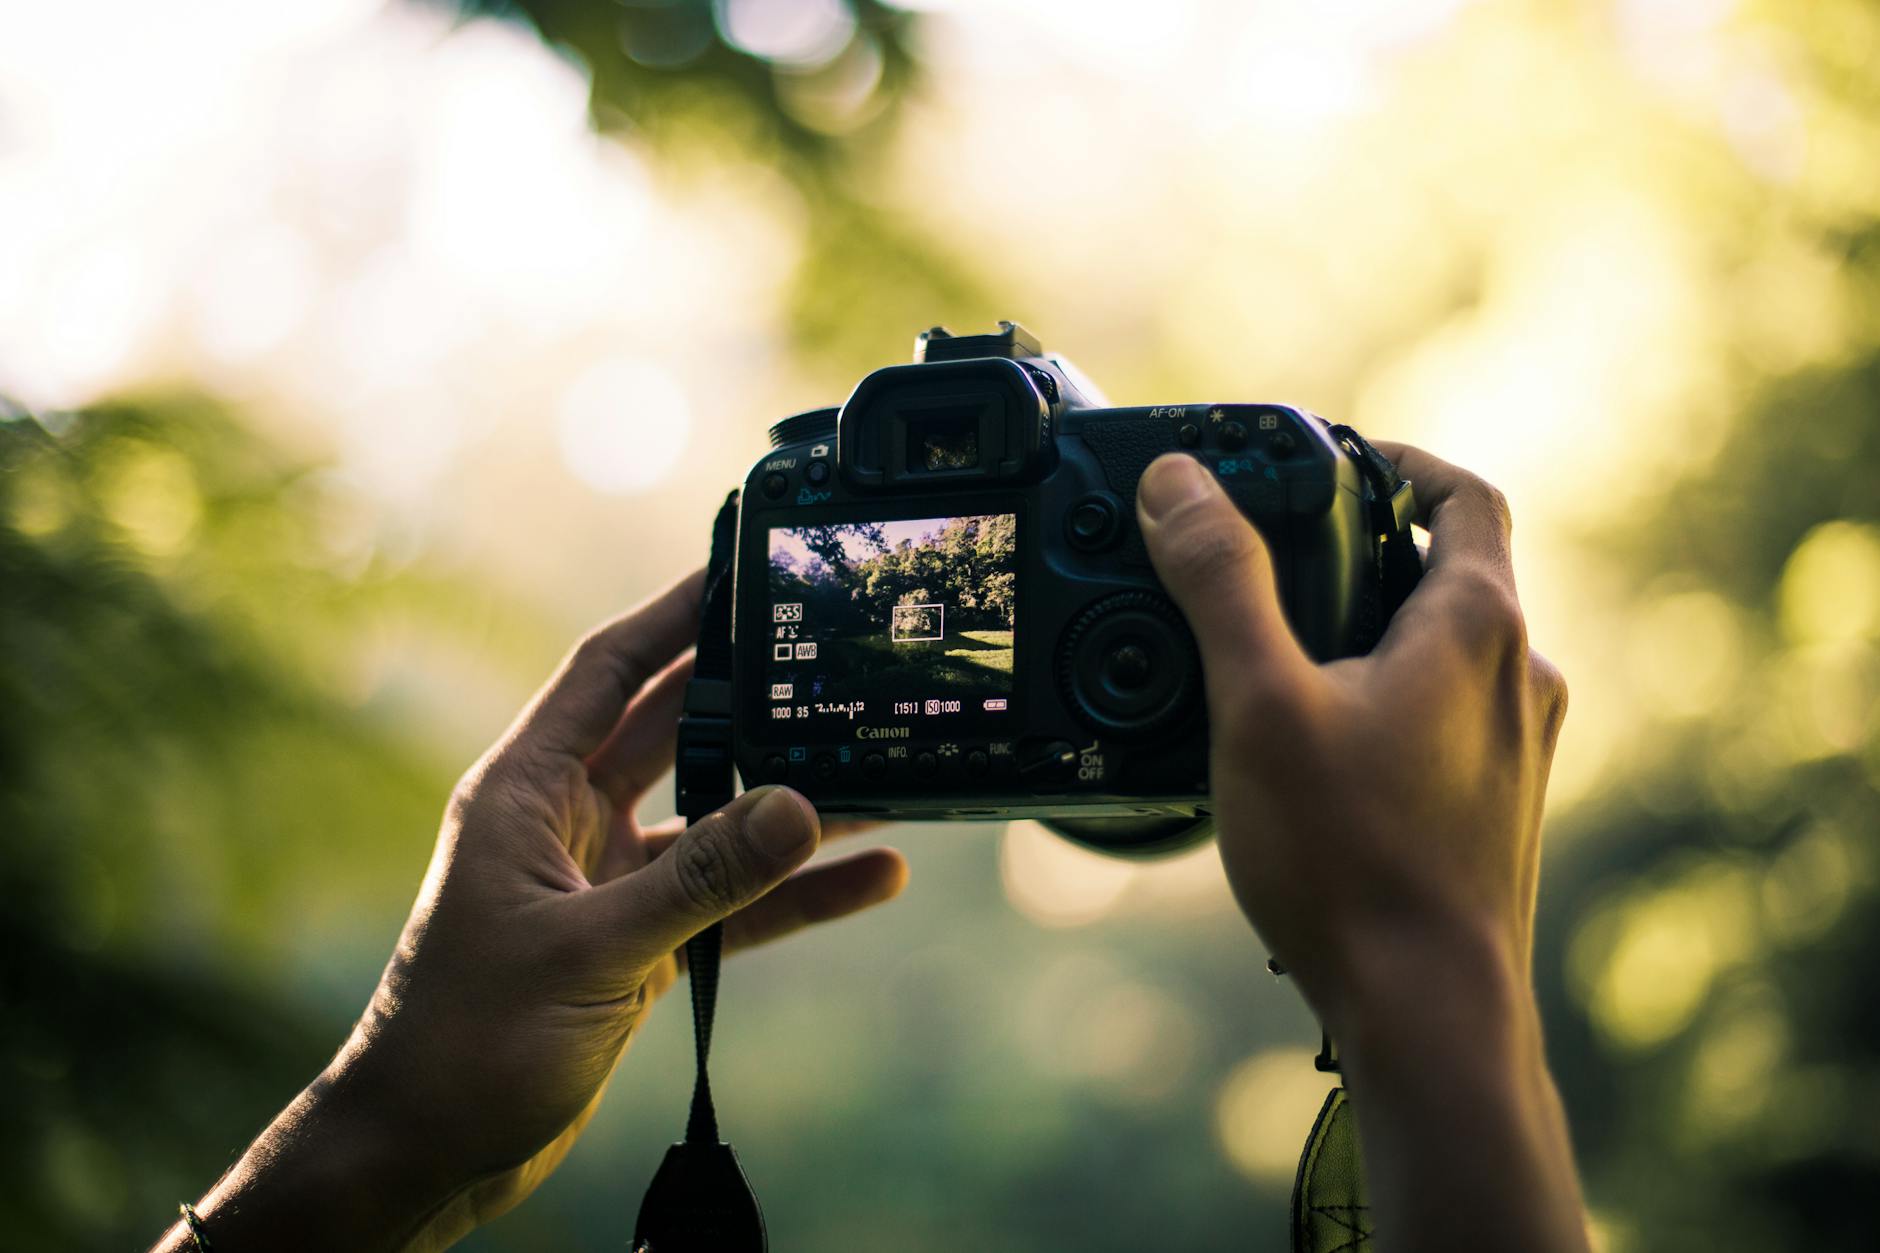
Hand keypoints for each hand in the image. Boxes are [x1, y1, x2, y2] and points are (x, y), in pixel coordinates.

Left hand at [162, 574, 906, 1252]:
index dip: (671, 615)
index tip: (737, 569)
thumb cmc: (464, 1043)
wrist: (427, 1150)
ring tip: (880, 773)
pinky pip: (732, 902)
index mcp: (526, 792)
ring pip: (716, 821)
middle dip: (751, 699)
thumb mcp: (591, 951)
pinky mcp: (639, 944)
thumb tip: (799, 808)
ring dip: (790, 804)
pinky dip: (794, 893)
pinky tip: (868, 878)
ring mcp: (607, 883)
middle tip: (830, 657)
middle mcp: (568, 823)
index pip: (606, 672)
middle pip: (676, 733)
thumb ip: (701, 881)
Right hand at [1137, 446, 1585, 1252]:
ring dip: (1373, 629)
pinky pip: (1443, 716)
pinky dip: (1386, 697)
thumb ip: (1220, 581)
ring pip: (1446, 649)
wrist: (1427, 1011)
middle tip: (1275, 558)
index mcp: (1478, 626)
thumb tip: (1177, 483)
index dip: (1399, 459)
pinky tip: (1314, 745)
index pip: (1464, 493)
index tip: (1330, 461)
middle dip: (1363, 549)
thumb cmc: (1352, 861)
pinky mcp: (1496, 807)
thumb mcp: (1259, 703)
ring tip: (1277, 654)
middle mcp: (1517, 677)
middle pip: (1452, 568)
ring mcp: (1516, 749)